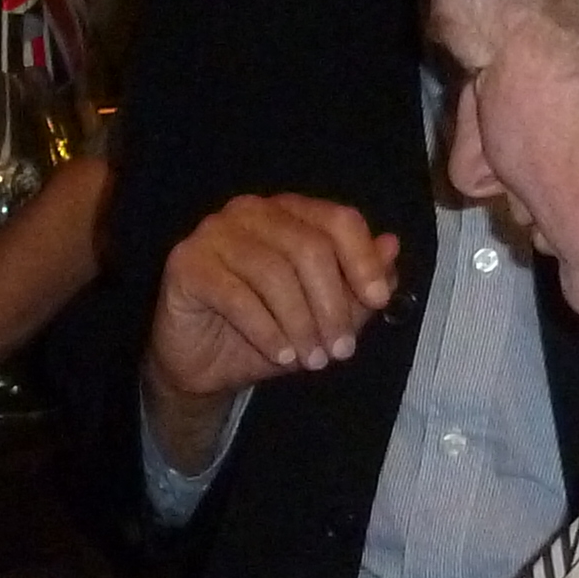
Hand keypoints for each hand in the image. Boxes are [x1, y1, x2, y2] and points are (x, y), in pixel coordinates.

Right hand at [143, 196, 398, 463]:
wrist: (204, 366)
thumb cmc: (268, 332)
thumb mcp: (324, 316)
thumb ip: (357, 284)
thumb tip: (391, 247)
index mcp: (289, 213)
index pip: (338, 219)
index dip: (363, 259)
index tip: (379, 301)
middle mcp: (251, 211)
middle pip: (309, 247)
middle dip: (332, 305)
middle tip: (341, 351)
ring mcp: (214, 233)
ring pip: (274, 273)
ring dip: (301, 324)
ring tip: (313, 360)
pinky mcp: (187, 263)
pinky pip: (236, 295)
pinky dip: (266, 331)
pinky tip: (280, 356)